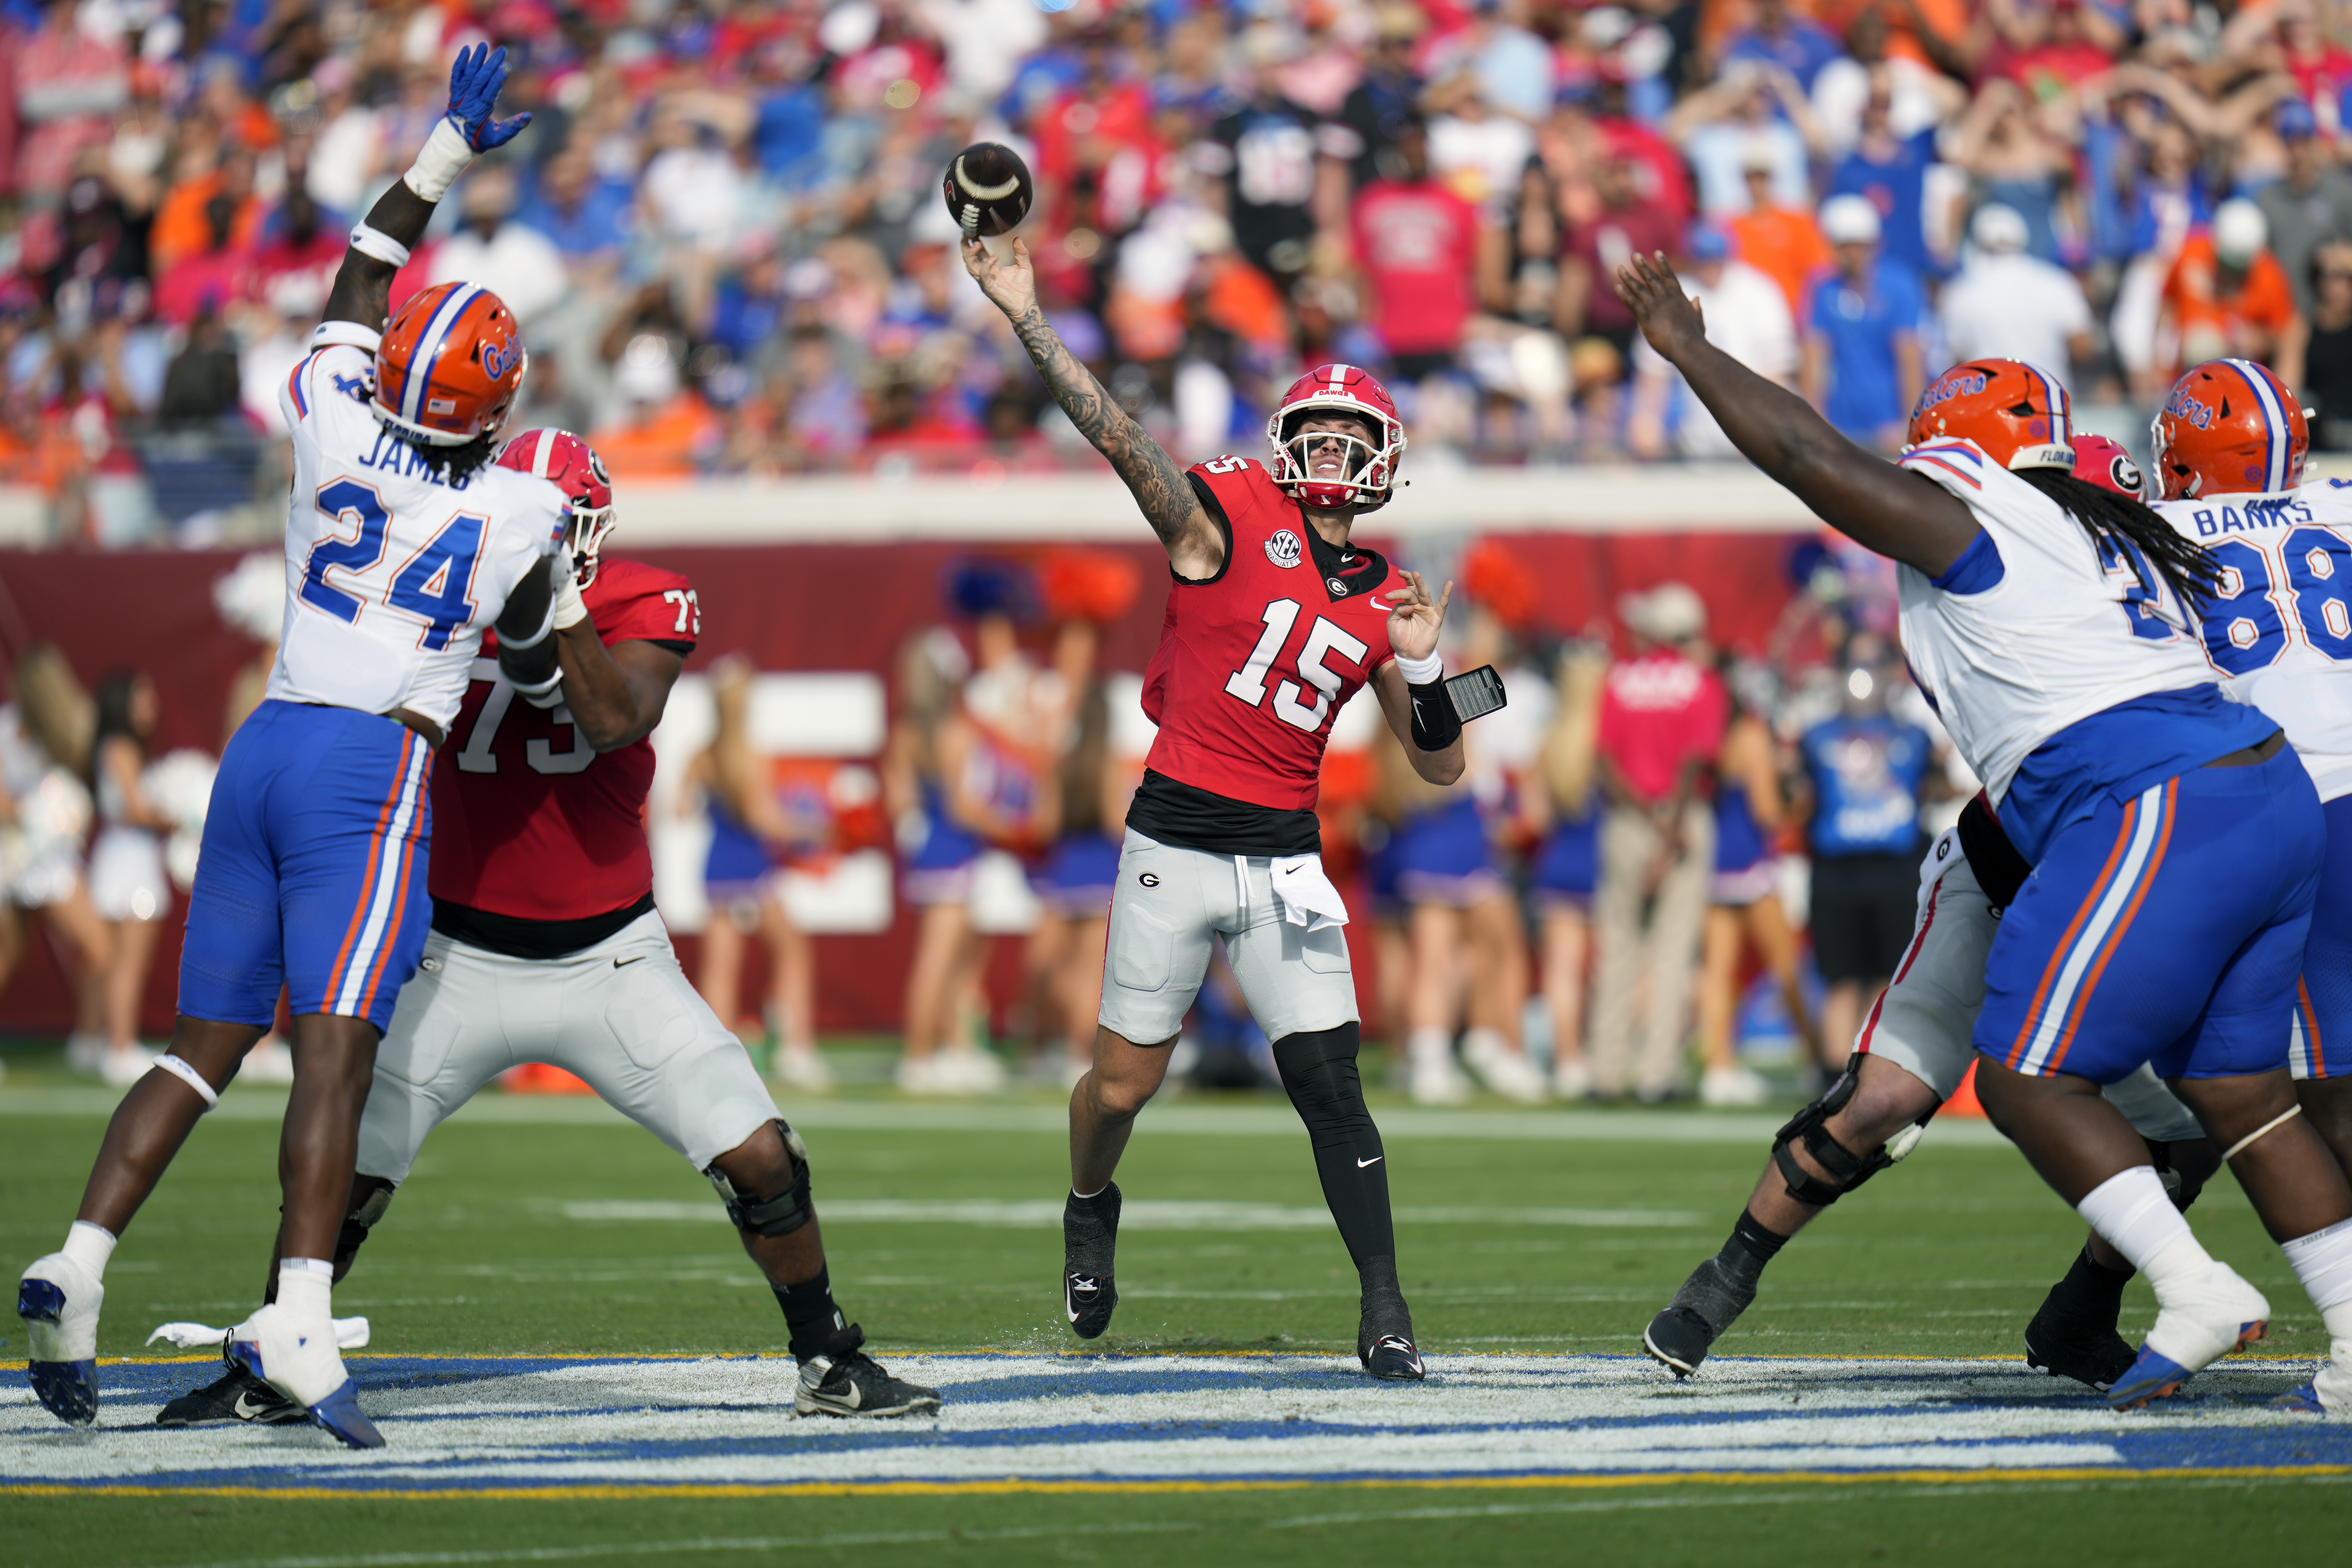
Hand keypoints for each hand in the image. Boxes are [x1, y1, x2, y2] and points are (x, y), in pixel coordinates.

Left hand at [446, 42, 531, 151]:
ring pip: (468, 73)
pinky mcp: (455, 91)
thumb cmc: (480, 139)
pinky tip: (466, 50)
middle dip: (492, 63)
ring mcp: (460, 95)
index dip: (498, 78)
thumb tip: (528, 116)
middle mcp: (469, 100)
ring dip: (477, 58)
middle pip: (481, 78)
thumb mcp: (499, 138)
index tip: (505, 66)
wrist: (455, 140)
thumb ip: (513, 127)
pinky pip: (456, 74)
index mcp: (481, 111)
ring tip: (484, 45)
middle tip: (502, 50)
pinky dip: (460, 62)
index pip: (489, 91)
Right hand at [963, 235, 1036, 319]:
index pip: (978, 253)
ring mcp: (985, 282)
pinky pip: (983, 276)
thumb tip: (1018, 238)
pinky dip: (986, 265)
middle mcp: (985, 275)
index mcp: (991, 268)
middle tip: (968, 234)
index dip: (974, 242)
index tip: (972, 231)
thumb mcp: (1024, 266)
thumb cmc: (1024, 288)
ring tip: (977, 242)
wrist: (1026, 306)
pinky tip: (994, 257)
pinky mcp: (989, 289)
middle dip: (966, 246)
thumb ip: (1021, 252)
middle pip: (969, 259)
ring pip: (971, 266)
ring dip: (971, 254)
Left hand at [1383, 571, 1452, 662]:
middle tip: (1402, 573)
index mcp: (1407, 605)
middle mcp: (1418, 606)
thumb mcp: (1392, 622)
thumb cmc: (1400, 638)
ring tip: (1415, 574)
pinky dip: (1446, 594)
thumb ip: (1397, 610)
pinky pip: (1442, 605)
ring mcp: (1427, 611)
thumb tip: (1408, 605)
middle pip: (1414, 591)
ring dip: (1420, 584)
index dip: (1400, 585)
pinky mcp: (1436, 618)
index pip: (1405, 591)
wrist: (1409, 654)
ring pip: (1425, 595)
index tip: (1393, 584)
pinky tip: (1449, 584)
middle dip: (1409, 581)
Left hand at [1613, 250, 1707, 365]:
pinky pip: (1632, 303)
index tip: (1657, 253)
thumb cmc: (1694, 337)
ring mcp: (1655, 307)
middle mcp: (1665, 299)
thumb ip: (1696, 308)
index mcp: (1679, 297)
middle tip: (1634, 255)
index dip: (1663, 264)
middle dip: (1642, 266)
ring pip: (1639, 289)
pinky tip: (1617, 286)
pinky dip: (1624, 295)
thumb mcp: (1698, 319)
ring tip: (1620, 267)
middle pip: (1651, 279)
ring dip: (1629, 277)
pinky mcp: (1645, 318)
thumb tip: (1697, 298)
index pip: (1669, 277)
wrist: (1686, 346)